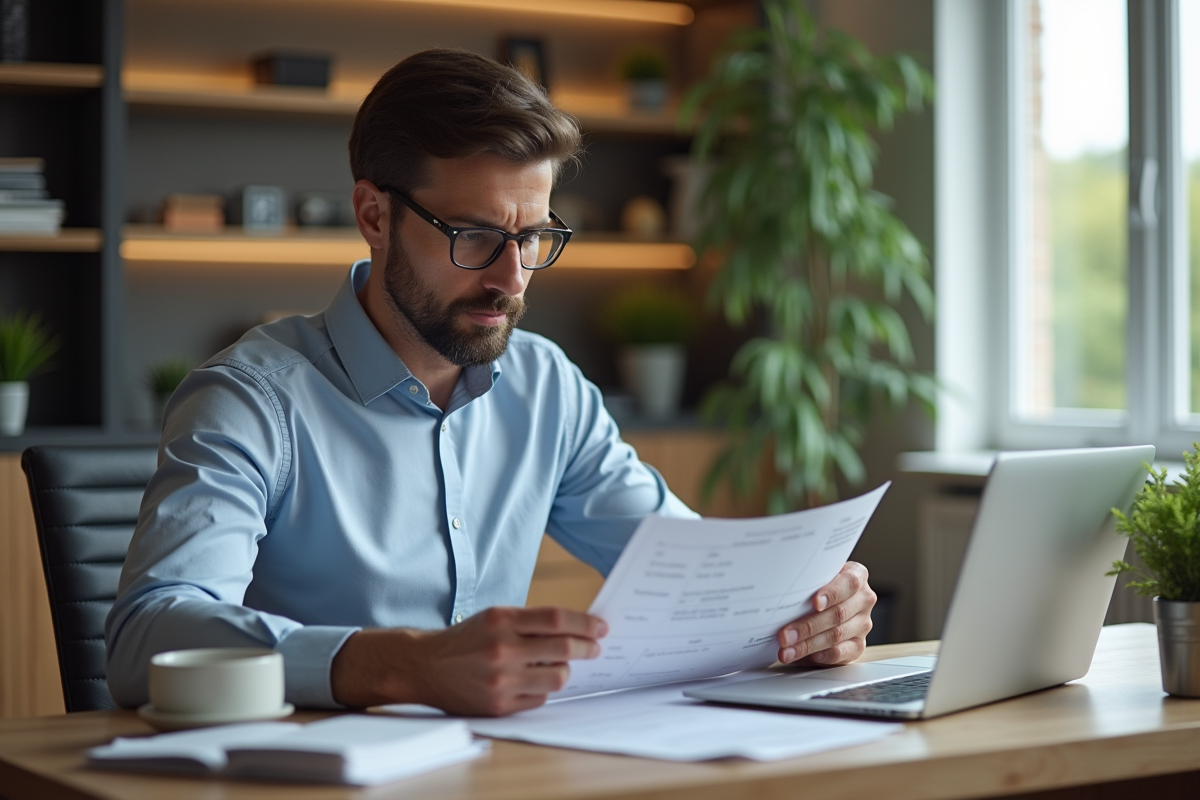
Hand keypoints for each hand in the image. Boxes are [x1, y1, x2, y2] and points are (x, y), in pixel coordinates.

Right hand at [331, 606, 606, 715]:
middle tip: (595, 648)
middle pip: (563, 650)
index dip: (585, 623)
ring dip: (564, 671)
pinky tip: (534, 681)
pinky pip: (539, 699)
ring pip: (556, 678)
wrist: (425, 667)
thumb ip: (531, 621)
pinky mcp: (498, 705)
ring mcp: (501, 680)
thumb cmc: (467, 639)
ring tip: (560, 665)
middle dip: (586, 648)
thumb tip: (577, 629)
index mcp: (502, 620)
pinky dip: (543, 690)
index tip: (601, 627)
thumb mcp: (495, 617)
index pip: (557, 619)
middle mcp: (502, 649)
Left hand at [776, 562, 875, 666]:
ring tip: (786, 650)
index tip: (815, 603)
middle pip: (838, 614)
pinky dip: (822, 655)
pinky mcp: (858, 645)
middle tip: (784, 635)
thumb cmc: (815, 587)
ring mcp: (862, 623)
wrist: (825, 602)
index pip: (849, 583)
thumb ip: (808, 582)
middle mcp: (863, 599)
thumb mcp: (814, 578)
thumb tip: (782, 591)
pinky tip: (806, 656)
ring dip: (807, 645)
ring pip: (836, 635)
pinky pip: (841, 653)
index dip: (832, 593)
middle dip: (807, 626)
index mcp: (856, 575)